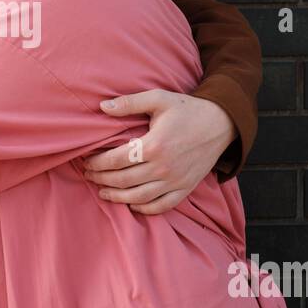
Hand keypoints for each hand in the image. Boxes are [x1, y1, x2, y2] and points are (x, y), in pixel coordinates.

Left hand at [80, 90, 235, 214]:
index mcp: (154, 145)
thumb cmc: (187, 109)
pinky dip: (143, 209)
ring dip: (117, 197)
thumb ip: (129, 102)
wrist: (221, 123)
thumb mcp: (159, 98)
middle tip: (89, 175)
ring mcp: (175, 181)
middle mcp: (164, 167)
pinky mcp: (185, 188)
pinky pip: (161, 206)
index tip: (87, 161)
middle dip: (101, 179)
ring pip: (138, 198)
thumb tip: (102, 106)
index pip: (116, 160)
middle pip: (123, 180)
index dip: (97, 163)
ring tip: (103, 191)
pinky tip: (130, 204)